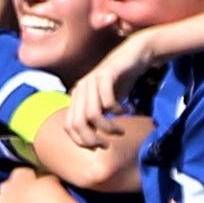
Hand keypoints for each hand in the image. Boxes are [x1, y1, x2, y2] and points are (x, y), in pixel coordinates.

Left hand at [0, 166, 69, 202]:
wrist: (38, 202)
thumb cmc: (48, 187)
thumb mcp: (50, 177)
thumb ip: (44, 179)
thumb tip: (46, 183)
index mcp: (19, 173)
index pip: (21, 177)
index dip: (28, 185)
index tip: (36, 192)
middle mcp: (5, 186)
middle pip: (8, 191)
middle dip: (16, 197)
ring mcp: (0, 202)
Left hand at [62, 33, 158, 147]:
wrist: (135, 55)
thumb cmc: (120, 82)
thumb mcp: (105, 104)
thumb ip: (95, 119)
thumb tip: (92, 142)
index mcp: (76, 97)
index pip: (69, 126)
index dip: (81, 141)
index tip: (98, 147)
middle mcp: (80, 89)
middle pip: (77, 123)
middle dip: (92, 139)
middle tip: (108, 144)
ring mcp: (91, 80)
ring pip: (92, 114)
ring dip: (108, 127)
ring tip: (121, 131)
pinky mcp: (106, 74)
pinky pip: (108, 101)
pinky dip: (118, 111)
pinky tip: (128, 110)